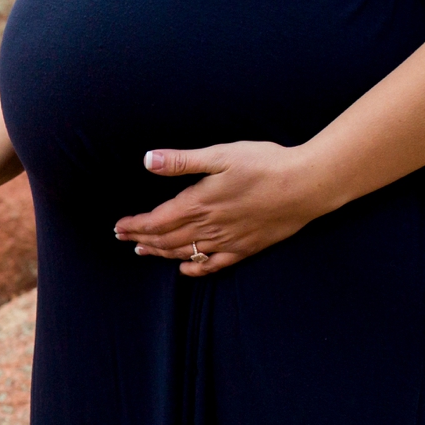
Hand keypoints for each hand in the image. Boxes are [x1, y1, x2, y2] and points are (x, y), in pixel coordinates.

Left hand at [113, 142, 342, 275]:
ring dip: (161, 253)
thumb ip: (182, 161)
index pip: (156, 220)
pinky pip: (214, 264)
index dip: (134, 225)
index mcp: (198, 202)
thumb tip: (148, 160)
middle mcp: (209, 226)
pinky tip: (185, 269)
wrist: (306, 185)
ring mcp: (227, 240)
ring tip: (144, 251)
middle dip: (142, 239)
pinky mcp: (246, 248)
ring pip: (185, 252)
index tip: (117, 228)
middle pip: (166, 239)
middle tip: (124, 239)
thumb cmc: (265, 164)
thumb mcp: (221, 155)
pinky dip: (196, 268)